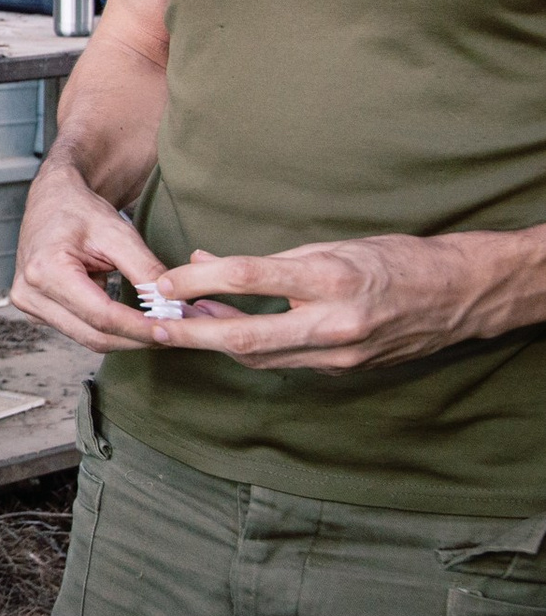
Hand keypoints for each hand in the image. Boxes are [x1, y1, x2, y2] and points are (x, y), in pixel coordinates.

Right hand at [8, 158, 168, 352]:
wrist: (52, 201)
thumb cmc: (81, 212)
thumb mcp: (118, 233)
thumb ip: (145, 270)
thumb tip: (172, 307)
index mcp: (45, 270)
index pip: (101, 315)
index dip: (140, 327)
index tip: (174, 328)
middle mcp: (29, 293)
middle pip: (95, 335)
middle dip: (138, 338)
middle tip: (176, 332)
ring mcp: (29, 305)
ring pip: (89, 339)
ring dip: (128, 338)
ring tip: (160, 327)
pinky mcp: (38, 311)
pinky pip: (81, 331)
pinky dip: (112, 331)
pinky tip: (135, 322)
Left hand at [144, 236, 514, 371]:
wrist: (462, 296)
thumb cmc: (397, 259)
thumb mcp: (332, 245)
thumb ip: (267, 259)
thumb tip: (204, 262)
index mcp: (332, 279)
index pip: (249, 278)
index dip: (198, 283)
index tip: (163, 283)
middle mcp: (336, 322)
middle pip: (247, 336)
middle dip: (193, 336)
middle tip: (153, 329)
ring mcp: (343, 354)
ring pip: (262, 358)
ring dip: (218, 344)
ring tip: (183, 326)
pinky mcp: (347, 370)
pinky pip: (287, 364)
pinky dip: (253, 351)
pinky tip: (228, 335)